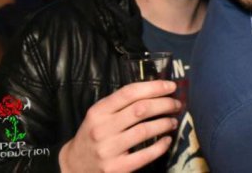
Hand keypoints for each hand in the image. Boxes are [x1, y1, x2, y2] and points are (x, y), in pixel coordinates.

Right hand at [59, 80, 179, 172]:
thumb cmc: (94, 134)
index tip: (171, 86)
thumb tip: (155, 90)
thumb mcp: (100, 114)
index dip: (154, 87)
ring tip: (172, 121)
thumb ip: (121, 103)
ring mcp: (109, 150)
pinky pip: (145, 155)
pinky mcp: (117, 168)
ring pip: (144, 130)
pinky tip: (167, 140)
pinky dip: (160, 146)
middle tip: (176, 104)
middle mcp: (102, 129)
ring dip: (164, 123)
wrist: (75, 165)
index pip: (129, 92)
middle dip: (164, 104)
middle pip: (140, 110)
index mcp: (99, 111)